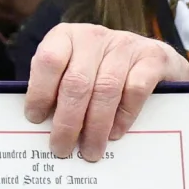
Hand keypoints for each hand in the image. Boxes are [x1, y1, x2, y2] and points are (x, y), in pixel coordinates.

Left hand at [24, 23, 188, 160]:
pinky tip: (115, 133)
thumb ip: (55, 91)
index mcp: (66, 37)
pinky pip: (135, 90)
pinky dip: (123, 116)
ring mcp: (125, 44)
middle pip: (77, 82)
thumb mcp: (70, 72)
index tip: (36, 120)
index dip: (40, 92)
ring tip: (90, 151)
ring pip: (105, 90)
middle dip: (67, 121)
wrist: (149, 58)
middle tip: (62, 149)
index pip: (49, 60)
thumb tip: (40, 127)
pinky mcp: (153, 57)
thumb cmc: (98, 71)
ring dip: (95, 127)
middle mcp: (94, 36)